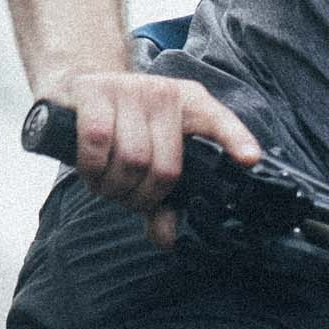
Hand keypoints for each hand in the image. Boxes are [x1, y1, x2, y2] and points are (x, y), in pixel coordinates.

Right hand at [57, 66, 261, 247]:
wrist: (78, 89)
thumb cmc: (123, 128)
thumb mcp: (151, 156)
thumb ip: (162, 200)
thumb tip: (165, 239)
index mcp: (191, 105)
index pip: (219, 121)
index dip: (236, 140)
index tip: (250, 160)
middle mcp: (165, 93)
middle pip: (165, 168)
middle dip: (142, 198)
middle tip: (126, 198)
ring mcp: (130, 89)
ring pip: (132, 159)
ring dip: (114, 188)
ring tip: (107, 187)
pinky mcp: (95, 91)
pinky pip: (98, 142)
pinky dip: (92, 168)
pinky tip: (91, 172)